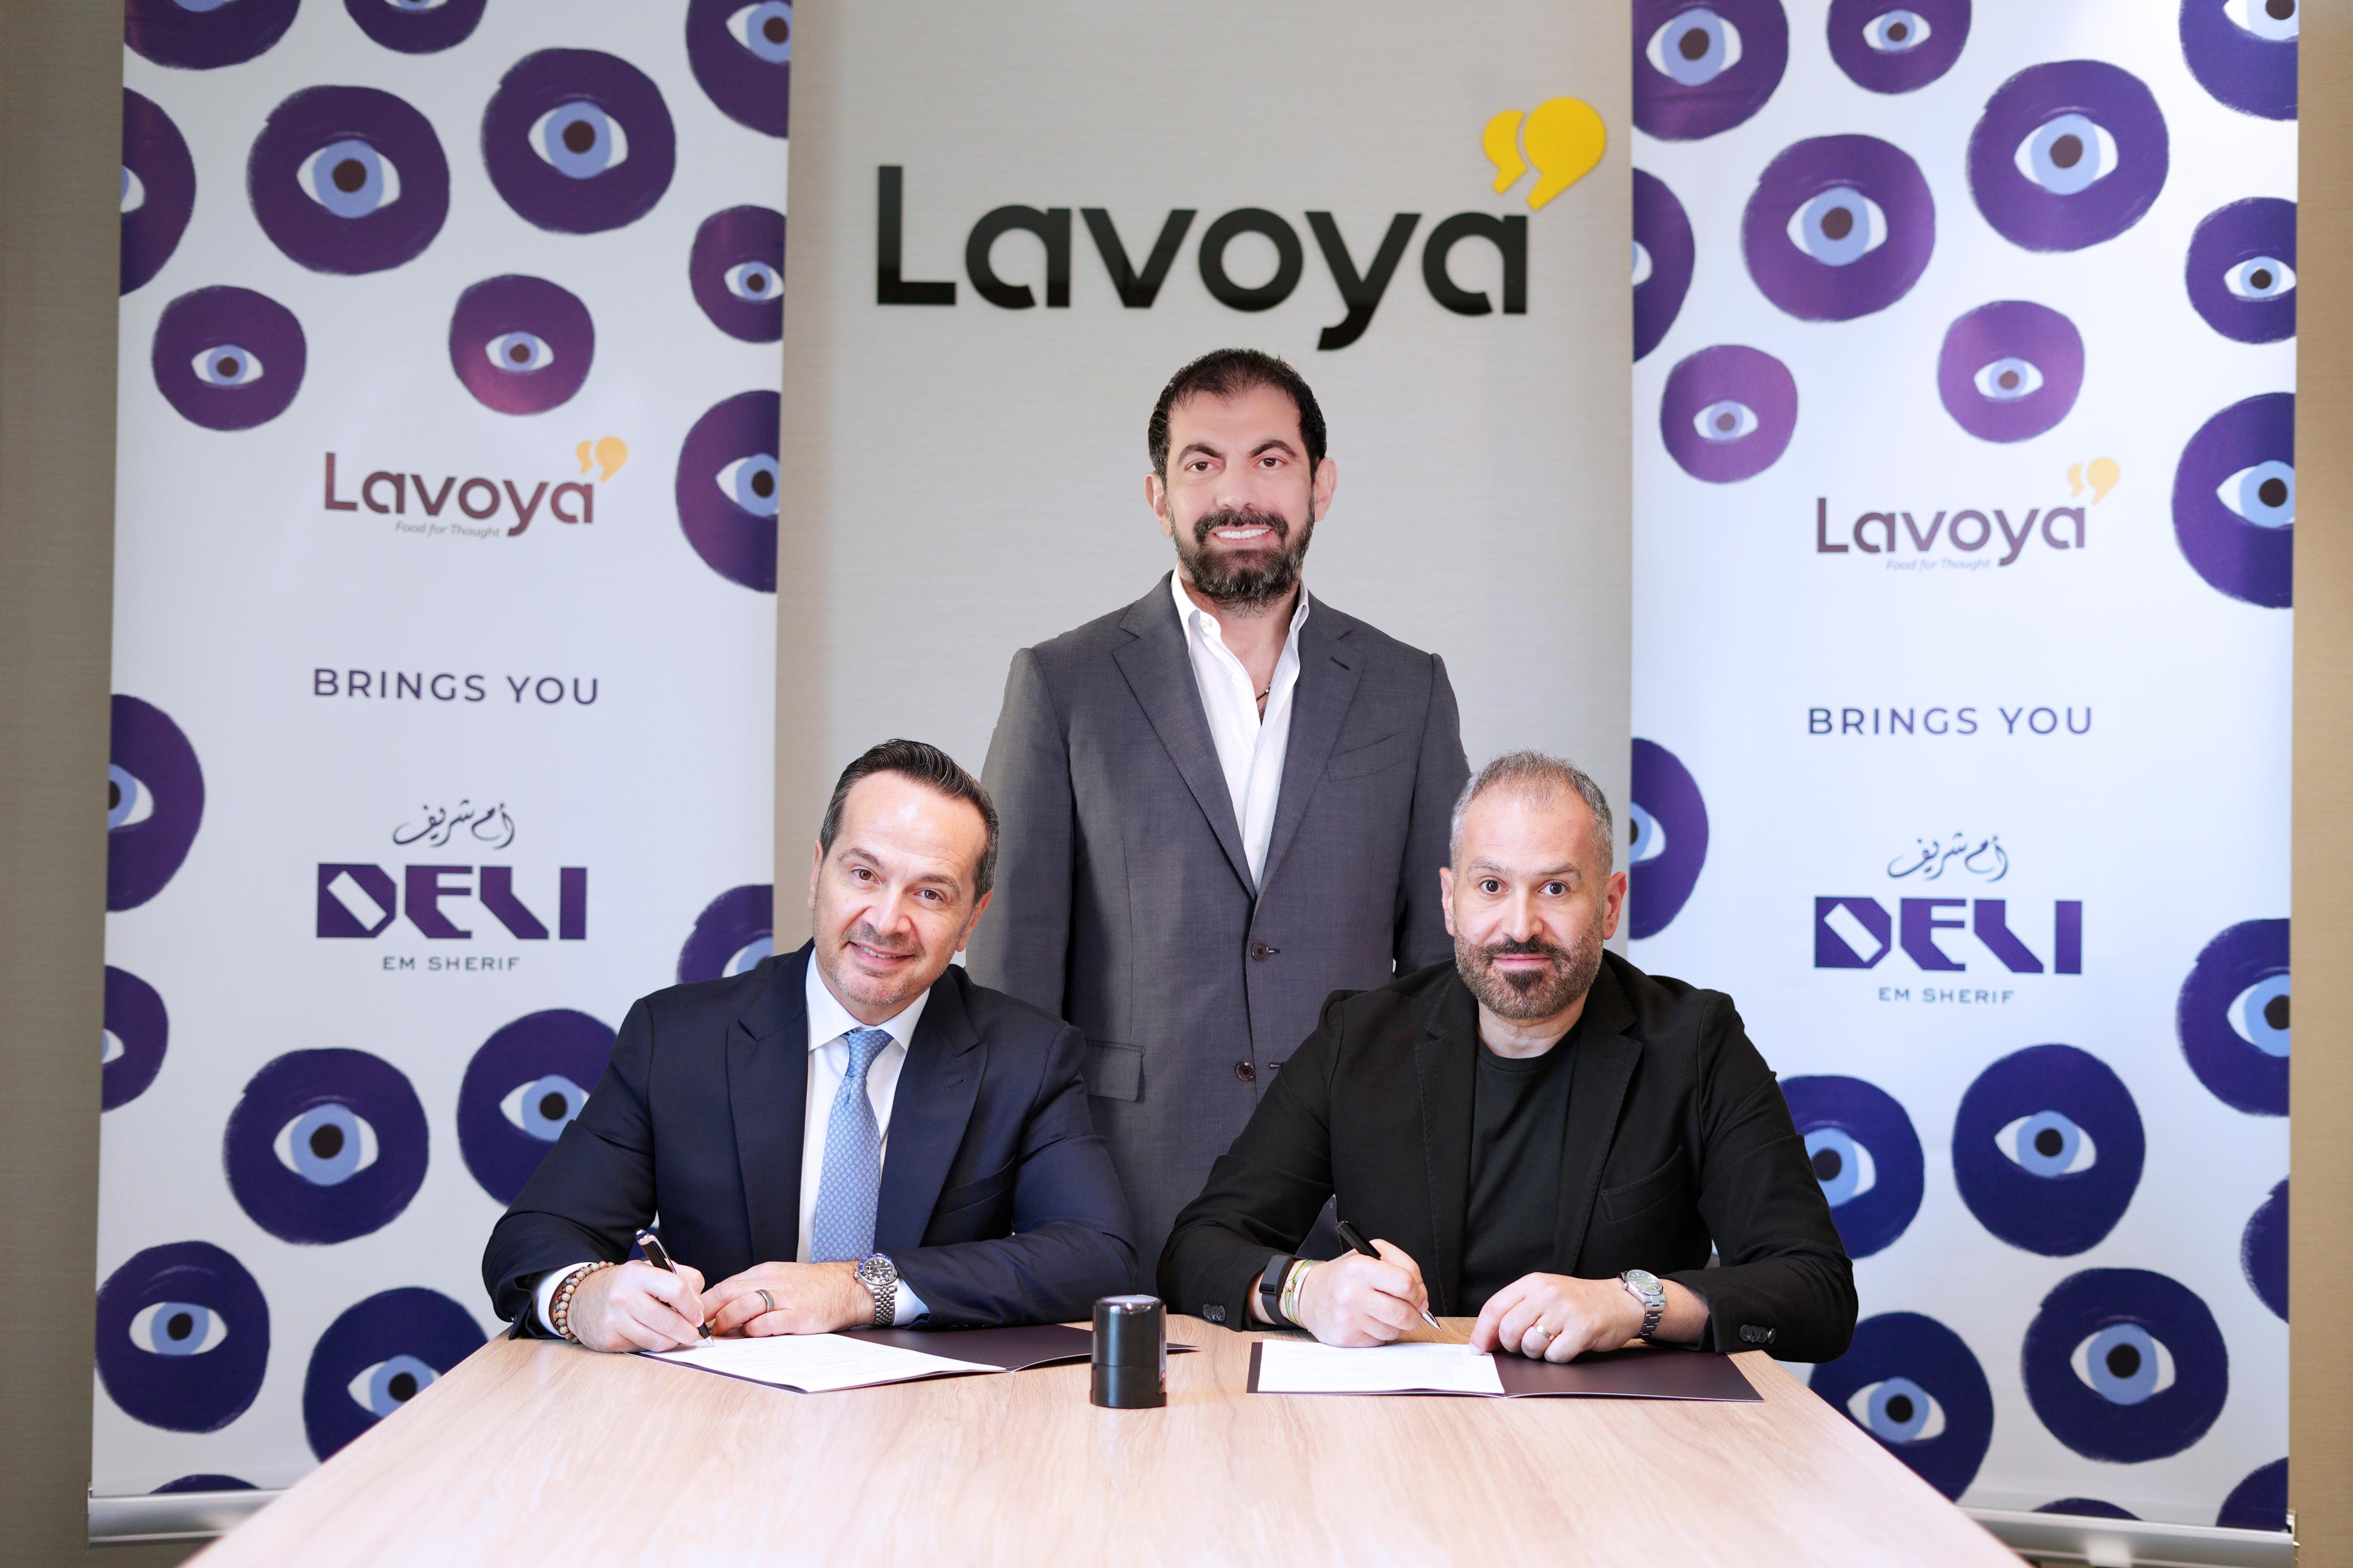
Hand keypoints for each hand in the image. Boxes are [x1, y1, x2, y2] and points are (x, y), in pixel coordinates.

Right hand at [567, 1261, 706, 1352]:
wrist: (582, 1298)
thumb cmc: (626, 1284)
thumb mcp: (651, 1270)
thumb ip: (681, 1279)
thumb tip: (699, 1307)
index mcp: (637, 1273)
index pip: (676, 1290)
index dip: (693, 1306)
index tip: (699, 1315)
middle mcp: (623, 1296)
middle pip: (669, 1321)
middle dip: (688, 1331)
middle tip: (694, 1333)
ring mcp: (614, 1320)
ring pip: (658, 1340)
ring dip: (674, 1341)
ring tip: (677, 1335)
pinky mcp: (609, 1340)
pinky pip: (643, 1348)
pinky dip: (654, 1344)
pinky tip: (653, 1335)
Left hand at [701, 1261, 870, 1336]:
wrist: (848, 1288)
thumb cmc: (813, 1288)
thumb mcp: (781, 1279)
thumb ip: (755, 1291)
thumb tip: (725, 1309)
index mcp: (765, 1272)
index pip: (726, 1284)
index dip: (705, 1301)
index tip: (692, 1315)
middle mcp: (773, 1281)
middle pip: (729, 1292)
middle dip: (708, 1311)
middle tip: (697, 1326)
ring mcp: (786, 1298)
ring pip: (744, 1304)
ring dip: (726, 1321)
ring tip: (720, 1333)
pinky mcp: (798, 1315)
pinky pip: (768, 1322)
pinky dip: (754, 1330)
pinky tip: (750, 1335)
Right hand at [1293, 1239, 1431, 1346]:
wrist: (1310, 1295)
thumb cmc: (1347, 1275)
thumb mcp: (1372, 1254)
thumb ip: (1404, 1267)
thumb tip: (1422, 1299)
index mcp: (1360, 1267)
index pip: (1406, 1284)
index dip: (1418, 1292)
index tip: (1415, 1294)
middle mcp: (1351, 1293)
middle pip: (1405, 1314)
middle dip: (1413, 1314)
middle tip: (1407, 1308)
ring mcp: (1348, 1318)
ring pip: (1394, 1331)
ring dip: (1396, 1324)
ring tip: (1382, 1312)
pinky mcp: (1346, 1337)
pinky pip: (1380, 1341)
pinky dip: (1380, 1333)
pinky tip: (1368, 1321)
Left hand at [1468, 1273, 1643, 1362]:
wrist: (1619, 1302)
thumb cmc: (1577, 1301)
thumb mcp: (1544, 1294)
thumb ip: (1516, 1310)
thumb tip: (1486, 1340)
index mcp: (1532, 1283)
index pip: (1494, 1308)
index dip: (1482, 1333)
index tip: (1479, 1349)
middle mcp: (1547, 1293)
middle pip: (1508, 1330)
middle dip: (1513, 1346)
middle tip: (1525, 1346)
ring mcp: (1565, 1311)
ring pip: (1530, 1346)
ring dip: (1537, 1353)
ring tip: (1551, 1342)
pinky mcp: (1583, 1330)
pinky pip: (1555, 1356)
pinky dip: (1557, 1358)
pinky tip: (1567, 1346)